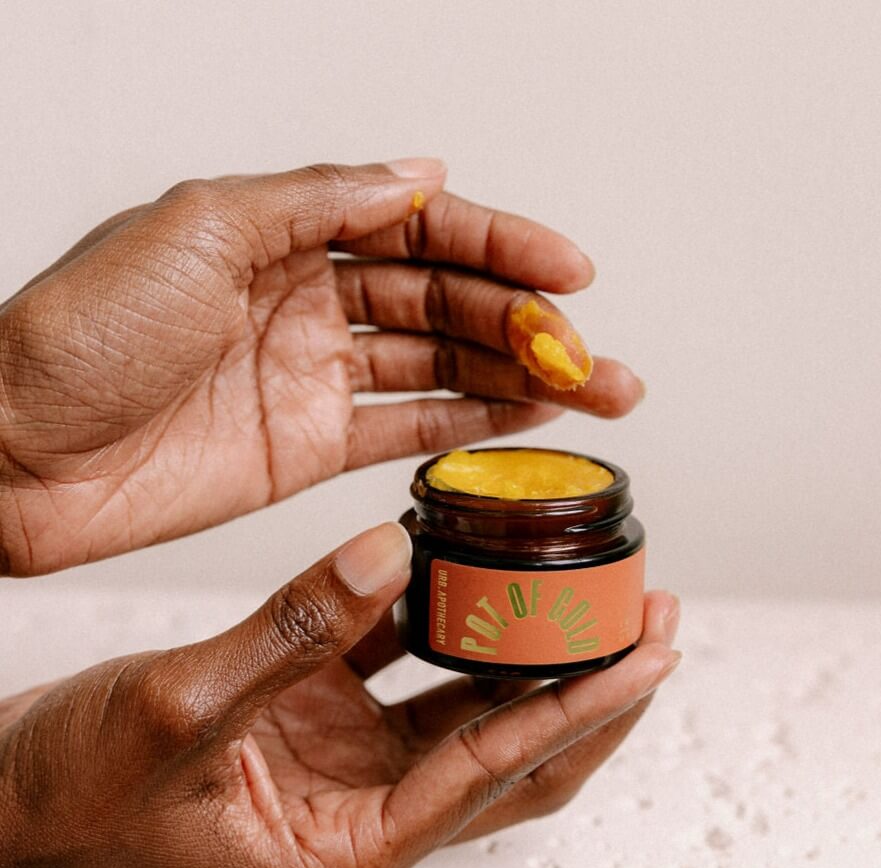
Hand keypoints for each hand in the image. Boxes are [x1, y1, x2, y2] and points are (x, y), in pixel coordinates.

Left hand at [0, 159, 643, 576]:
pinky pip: (410, 425)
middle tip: (588, 351)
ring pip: (443, 365)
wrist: (17, 453)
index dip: (499, 245)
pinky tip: (529, 418)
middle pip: (445, 301)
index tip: (568, 268)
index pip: (419, 229)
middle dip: (526, 321)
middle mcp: (309, 300)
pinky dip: (471, 422)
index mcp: (284, 233)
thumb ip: (320, 201)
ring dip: (521, 376)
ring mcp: (316, 377)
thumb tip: (420, 174)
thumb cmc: (79, 332)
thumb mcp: (200, 225)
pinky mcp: (313, 447)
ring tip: (595, 388)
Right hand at [0, 522, 680, 867]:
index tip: (648, 657)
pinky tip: (467, 568)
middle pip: (514, 755)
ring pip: (471, 712)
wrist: (8, 800)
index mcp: (346, 853)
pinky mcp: (322, 725)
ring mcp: (348, 769)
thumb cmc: (70, 795)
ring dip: (532, 658)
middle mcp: (365, 818)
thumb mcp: (177, 710)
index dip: (580, 709)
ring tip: (592, 596)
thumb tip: (394, 553)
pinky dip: (440, 621)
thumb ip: (292, 629)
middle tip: (656, 627)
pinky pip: (402, 668)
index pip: (497, 771)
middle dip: (593, 694)